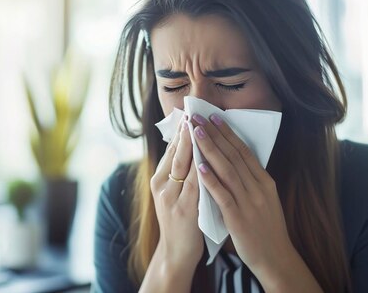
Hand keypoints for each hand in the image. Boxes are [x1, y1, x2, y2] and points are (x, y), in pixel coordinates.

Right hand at [149, 118, 203, 268]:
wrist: (176, 254)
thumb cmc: (179, 222)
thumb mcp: (174, 195)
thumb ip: (180, 173)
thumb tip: (188, 147)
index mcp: (159, 181)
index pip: (171, 150)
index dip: (180, 132)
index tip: (189, 113)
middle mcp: (161, 187)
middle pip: (175, 154)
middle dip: (185, 133)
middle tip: (194, 114)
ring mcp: (171, 199)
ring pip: (183, 166)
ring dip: (193, 146)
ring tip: (201, 128)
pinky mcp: (183, 211)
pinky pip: (194, 185)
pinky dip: (201, 169)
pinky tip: (208, 158)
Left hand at [190, 113, 293, 278]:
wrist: (276, 258)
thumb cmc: (267, 230)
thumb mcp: (265, 200)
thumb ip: (252, 182)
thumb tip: (238, 162)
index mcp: (265, 182)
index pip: (244, 151)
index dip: (228, 133)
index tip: (214, 117)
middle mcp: (258, 188)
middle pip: (234, 155)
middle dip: (215, 134)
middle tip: (199, 117)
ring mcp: (249, 202)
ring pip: (227, 170)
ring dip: (210, 149)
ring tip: (196, 132)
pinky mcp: (238, 218)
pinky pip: (223, 194)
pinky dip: (211, 179)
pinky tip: (199, 166)